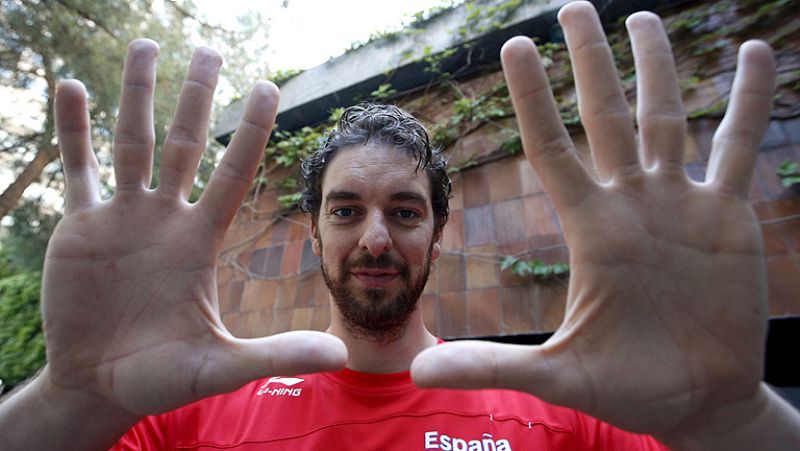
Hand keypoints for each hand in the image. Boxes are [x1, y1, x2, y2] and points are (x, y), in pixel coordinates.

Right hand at [42, 40, 344, 416]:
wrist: (101, 386)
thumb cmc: (163, 377)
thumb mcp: (221, 365)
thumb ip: (276, 353)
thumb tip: (341, 355)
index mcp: (201, 240)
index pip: (233, 173)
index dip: (251, 130)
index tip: (269, 85)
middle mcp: (166, 219)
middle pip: (187, 144)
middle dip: (197, 97)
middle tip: (210, 48)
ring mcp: (123, 218)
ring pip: (132, 142)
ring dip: (136, 95)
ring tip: (144, 44)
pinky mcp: (80, 227)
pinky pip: (78, 168)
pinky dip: (73, 130)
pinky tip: (73, 87)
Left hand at [412, 1, 774, 440]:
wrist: (698, 401)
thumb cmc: (628, 386)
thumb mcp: (557, 374)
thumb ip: (490, 365)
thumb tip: (415, 371)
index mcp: (591, 228)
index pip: (553, 147)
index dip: (534, 98)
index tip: (513, 47)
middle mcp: (632, 204)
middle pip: (607, 116)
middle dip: (592, 62)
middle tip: (574, 8)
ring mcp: (681, 204)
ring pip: (667, 118)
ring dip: (658, 67)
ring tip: (643, 18)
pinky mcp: (728, 218)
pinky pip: (738, 147)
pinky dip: (747, 102)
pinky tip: (753, 54)